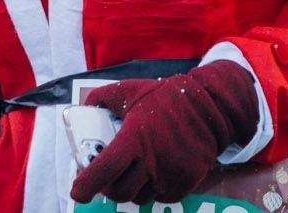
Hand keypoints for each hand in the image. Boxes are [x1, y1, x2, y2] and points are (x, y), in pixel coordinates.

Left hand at [68, 59, 258, 203]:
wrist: (209, 108)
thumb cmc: (165, 98)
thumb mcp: (130, 90)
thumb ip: (102, 98)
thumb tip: (82, 109)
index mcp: (135, 137)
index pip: (105, 170)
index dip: (86, 185)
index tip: (77, 192)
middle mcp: (152, 160)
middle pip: (120, 192)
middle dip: (108, 189)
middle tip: (106, 178)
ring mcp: (170, 175)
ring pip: (139, 198)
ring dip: (131, 190)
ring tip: (132, 172)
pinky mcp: (184, 184)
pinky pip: (160, 197)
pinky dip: (152, 189)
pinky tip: (154, 171)